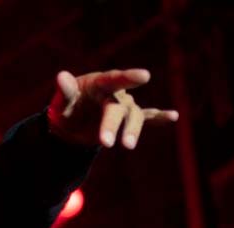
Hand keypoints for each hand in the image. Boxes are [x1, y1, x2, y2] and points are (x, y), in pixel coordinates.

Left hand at [47, 68, 178, 148]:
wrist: (71, 124)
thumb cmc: (65, 109)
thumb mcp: (61, 102)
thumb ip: (65, 91)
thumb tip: (61, 76)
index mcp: (99, 83)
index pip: (113, 79)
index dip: (129, 77)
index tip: (145, 76)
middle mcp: (115, 93)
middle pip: (118, 108)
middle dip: (113, 125)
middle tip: (106, 143)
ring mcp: (124, 105)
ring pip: (134, 116)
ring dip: (132, 131)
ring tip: (127, 146)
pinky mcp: (128, 119)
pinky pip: (148, 117)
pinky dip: (160, 117)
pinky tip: (173, 116)